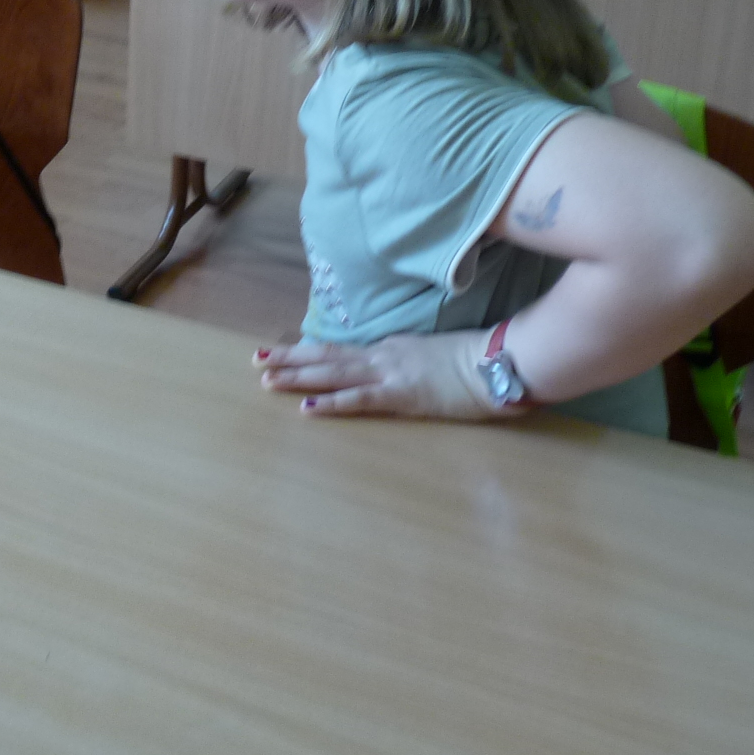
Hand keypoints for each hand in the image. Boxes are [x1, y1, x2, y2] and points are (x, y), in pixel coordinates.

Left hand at [253, 332, 517, 421]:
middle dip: (289, 359)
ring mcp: (390, 374)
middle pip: (326, 355)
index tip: (280, 353)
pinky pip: (359, 399)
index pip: (340, 350)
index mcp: (388, 348)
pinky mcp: (402, 395)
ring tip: (266, 379)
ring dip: (298, 377)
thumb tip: (392, 369)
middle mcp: (382, 356)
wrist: (498, 362)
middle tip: (255, 359)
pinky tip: (307, 406)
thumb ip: (408, 361)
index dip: (307, 352)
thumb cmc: (474, 362)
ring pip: (333, 373)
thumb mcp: (431, 356)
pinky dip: (332, 403)